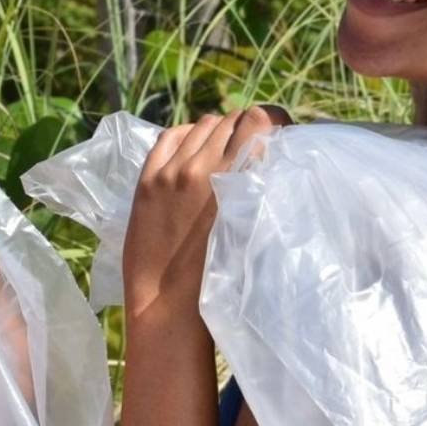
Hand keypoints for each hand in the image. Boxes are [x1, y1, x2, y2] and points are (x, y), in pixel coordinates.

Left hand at [122, 106, 286, 316]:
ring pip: (203, 125)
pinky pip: (170, 137)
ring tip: (224, 153)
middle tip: (253, 147)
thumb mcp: (251, 227)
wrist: (167, 306)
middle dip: (247, 128)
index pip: (258, 120)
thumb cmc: (220, 279)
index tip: (279, 132)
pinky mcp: (147, 180)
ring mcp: (170, 172)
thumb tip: (268, 159)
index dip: (273, 120)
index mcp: (234, 179)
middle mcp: (201, 167)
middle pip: (231, 119)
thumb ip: (258, 187)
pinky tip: (194, 150)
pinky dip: (187, 136)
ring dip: (218, 132)